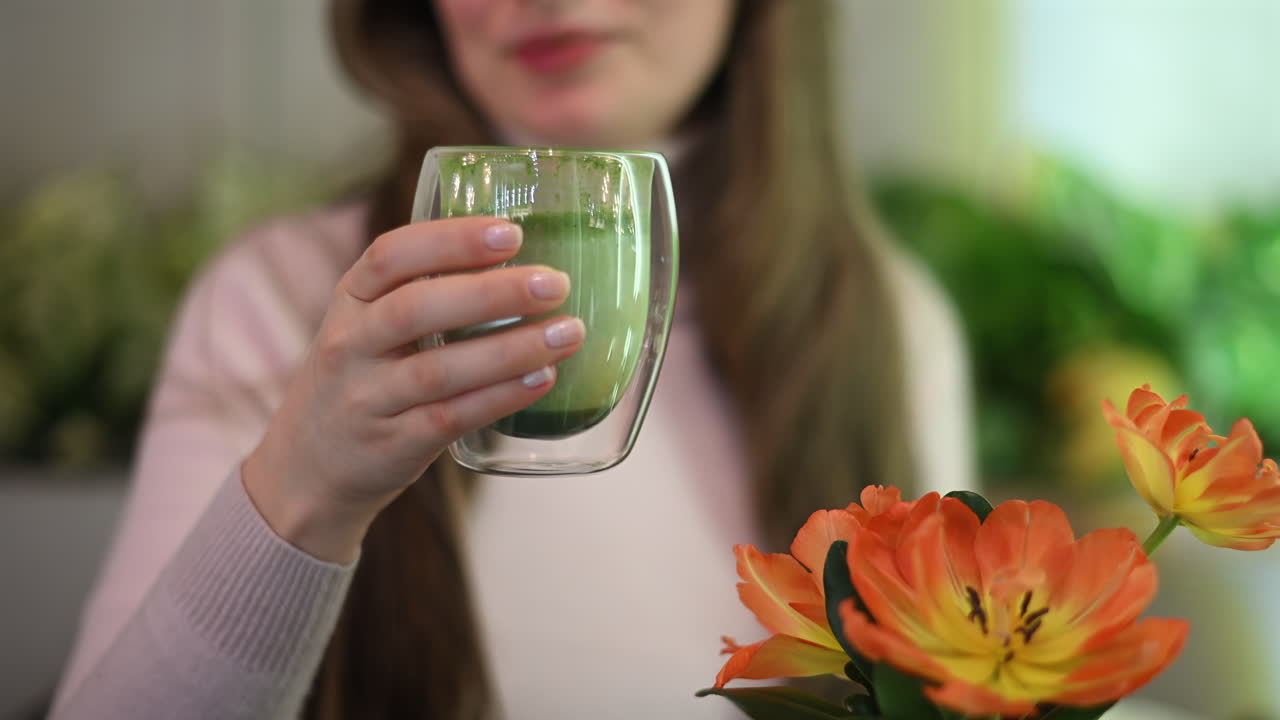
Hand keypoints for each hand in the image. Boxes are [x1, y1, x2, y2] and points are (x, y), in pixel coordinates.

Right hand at [243, 217, 583, 561]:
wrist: (307, 468)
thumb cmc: (363, 378)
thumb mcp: (369, 325)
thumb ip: (426, 292)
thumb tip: (527, 261)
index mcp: (351, 300)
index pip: (390, 256)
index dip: (451, 240)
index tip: (511, 233)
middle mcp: (350, 345)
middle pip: (416, 309)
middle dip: (491, 293)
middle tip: (554, 284)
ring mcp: (367, 399)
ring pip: (438, 370)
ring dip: (510, 350)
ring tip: (567, 333)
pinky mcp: (391, 446)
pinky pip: (449, 418)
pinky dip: (499, 398)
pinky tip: (541, 379)